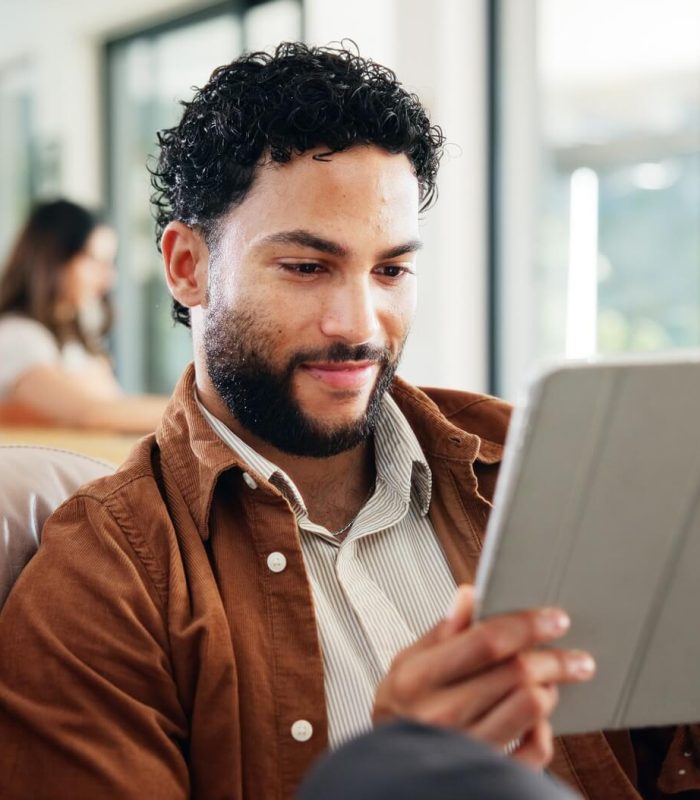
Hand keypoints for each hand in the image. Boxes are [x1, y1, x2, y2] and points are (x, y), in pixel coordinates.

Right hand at [372, 584, 594, 768]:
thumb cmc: (400, 712)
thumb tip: (468, 595)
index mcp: (418, 678)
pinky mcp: (485, 776)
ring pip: (532, 707)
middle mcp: (441, 714)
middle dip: (554, 658)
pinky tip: (537, 719)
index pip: (485, 641)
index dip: (526, 625)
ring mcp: (464, 750)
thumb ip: (440, 632)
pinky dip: (544, 731)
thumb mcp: (405, 665)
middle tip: (573, 656)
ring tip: (548, 683)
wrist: (386, 774)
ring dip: (548, 690)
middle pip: (517, 673)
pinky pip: (535, 751)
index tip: (554, 619)